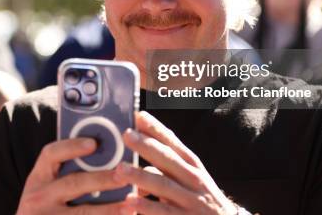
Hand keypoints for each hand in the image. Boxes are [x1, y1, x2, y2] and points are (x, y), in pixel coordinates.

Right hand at [16, 138, 129, 214]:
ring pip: (82, 213)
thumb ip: (66, 173)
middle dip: (101, 179)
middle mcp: (38, 197)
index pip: (51, 154)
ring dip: (109, 209)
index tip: (93, 143)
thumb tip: (103, 154)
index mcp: (38, 178)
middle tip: (124, 176)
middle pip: (73, 183)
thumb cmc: (47, 208)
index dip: (72, 146)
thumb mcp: (46, 190)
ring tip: (131, 206)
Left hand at [115, 111, 238, 214]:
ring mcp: (190, 200)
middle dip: (146, 146)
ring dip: (141, 176)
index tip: (139, 116)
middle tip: (126, 135)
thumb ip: (165, 164)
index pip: (173, 142)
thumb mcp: (189, 176)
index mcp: (191, 164)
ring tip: (121, 169)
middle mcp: (192, 179)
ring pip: (164, 185)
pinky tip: (131, 201)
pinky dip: (147, 206)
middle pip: (167, 159)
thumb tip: (139, 150)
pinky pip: (164, 212)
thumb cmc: (201, 197)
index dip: (156, 129)